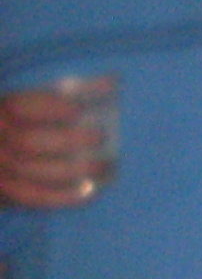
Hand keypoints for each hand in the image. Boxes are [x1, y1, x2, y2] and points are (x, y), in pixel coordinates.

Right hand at [0, 86, 104, 208]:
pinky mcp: (6, 192)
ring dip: (74, 170)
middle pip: (27, 141)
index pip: (22, 107)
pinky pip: (34, 197)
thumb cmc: (29, 123)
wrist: (6, 157)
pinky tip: (92, 190)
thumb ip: (68, 93)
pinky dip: (65, 195)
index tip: (81, 109)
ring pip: (31, 171)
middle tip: (102, 137)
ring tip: (109, 166)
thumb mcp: (37, 103)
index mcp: (2, 111)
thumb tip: (114, 81)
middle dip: (68, 140)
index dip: (51, 108)